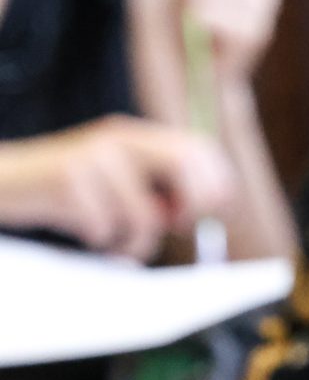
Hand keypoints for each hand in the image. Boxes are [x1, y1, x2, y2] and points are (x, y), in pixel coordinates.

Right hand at [0, 116, 233, 258]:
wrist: (5, 182)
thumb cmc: (70, 192)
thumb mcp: (118, 182)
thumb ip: (160, 189)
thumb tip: (203, 211)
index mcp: (135, 136)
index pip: (198, 148)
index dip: (216, 182)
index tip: (214, 212)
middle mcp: (117, 139)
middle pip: (183, 166)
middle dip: (189, 206)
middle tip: (175, 227)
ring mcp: (92, 157)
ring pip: (145, 214)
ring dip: (136, 241)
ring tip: (116, 243)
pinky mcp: (67, 181)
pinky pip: (106, 227)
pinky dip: (101, 241)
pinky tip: (84, 233)